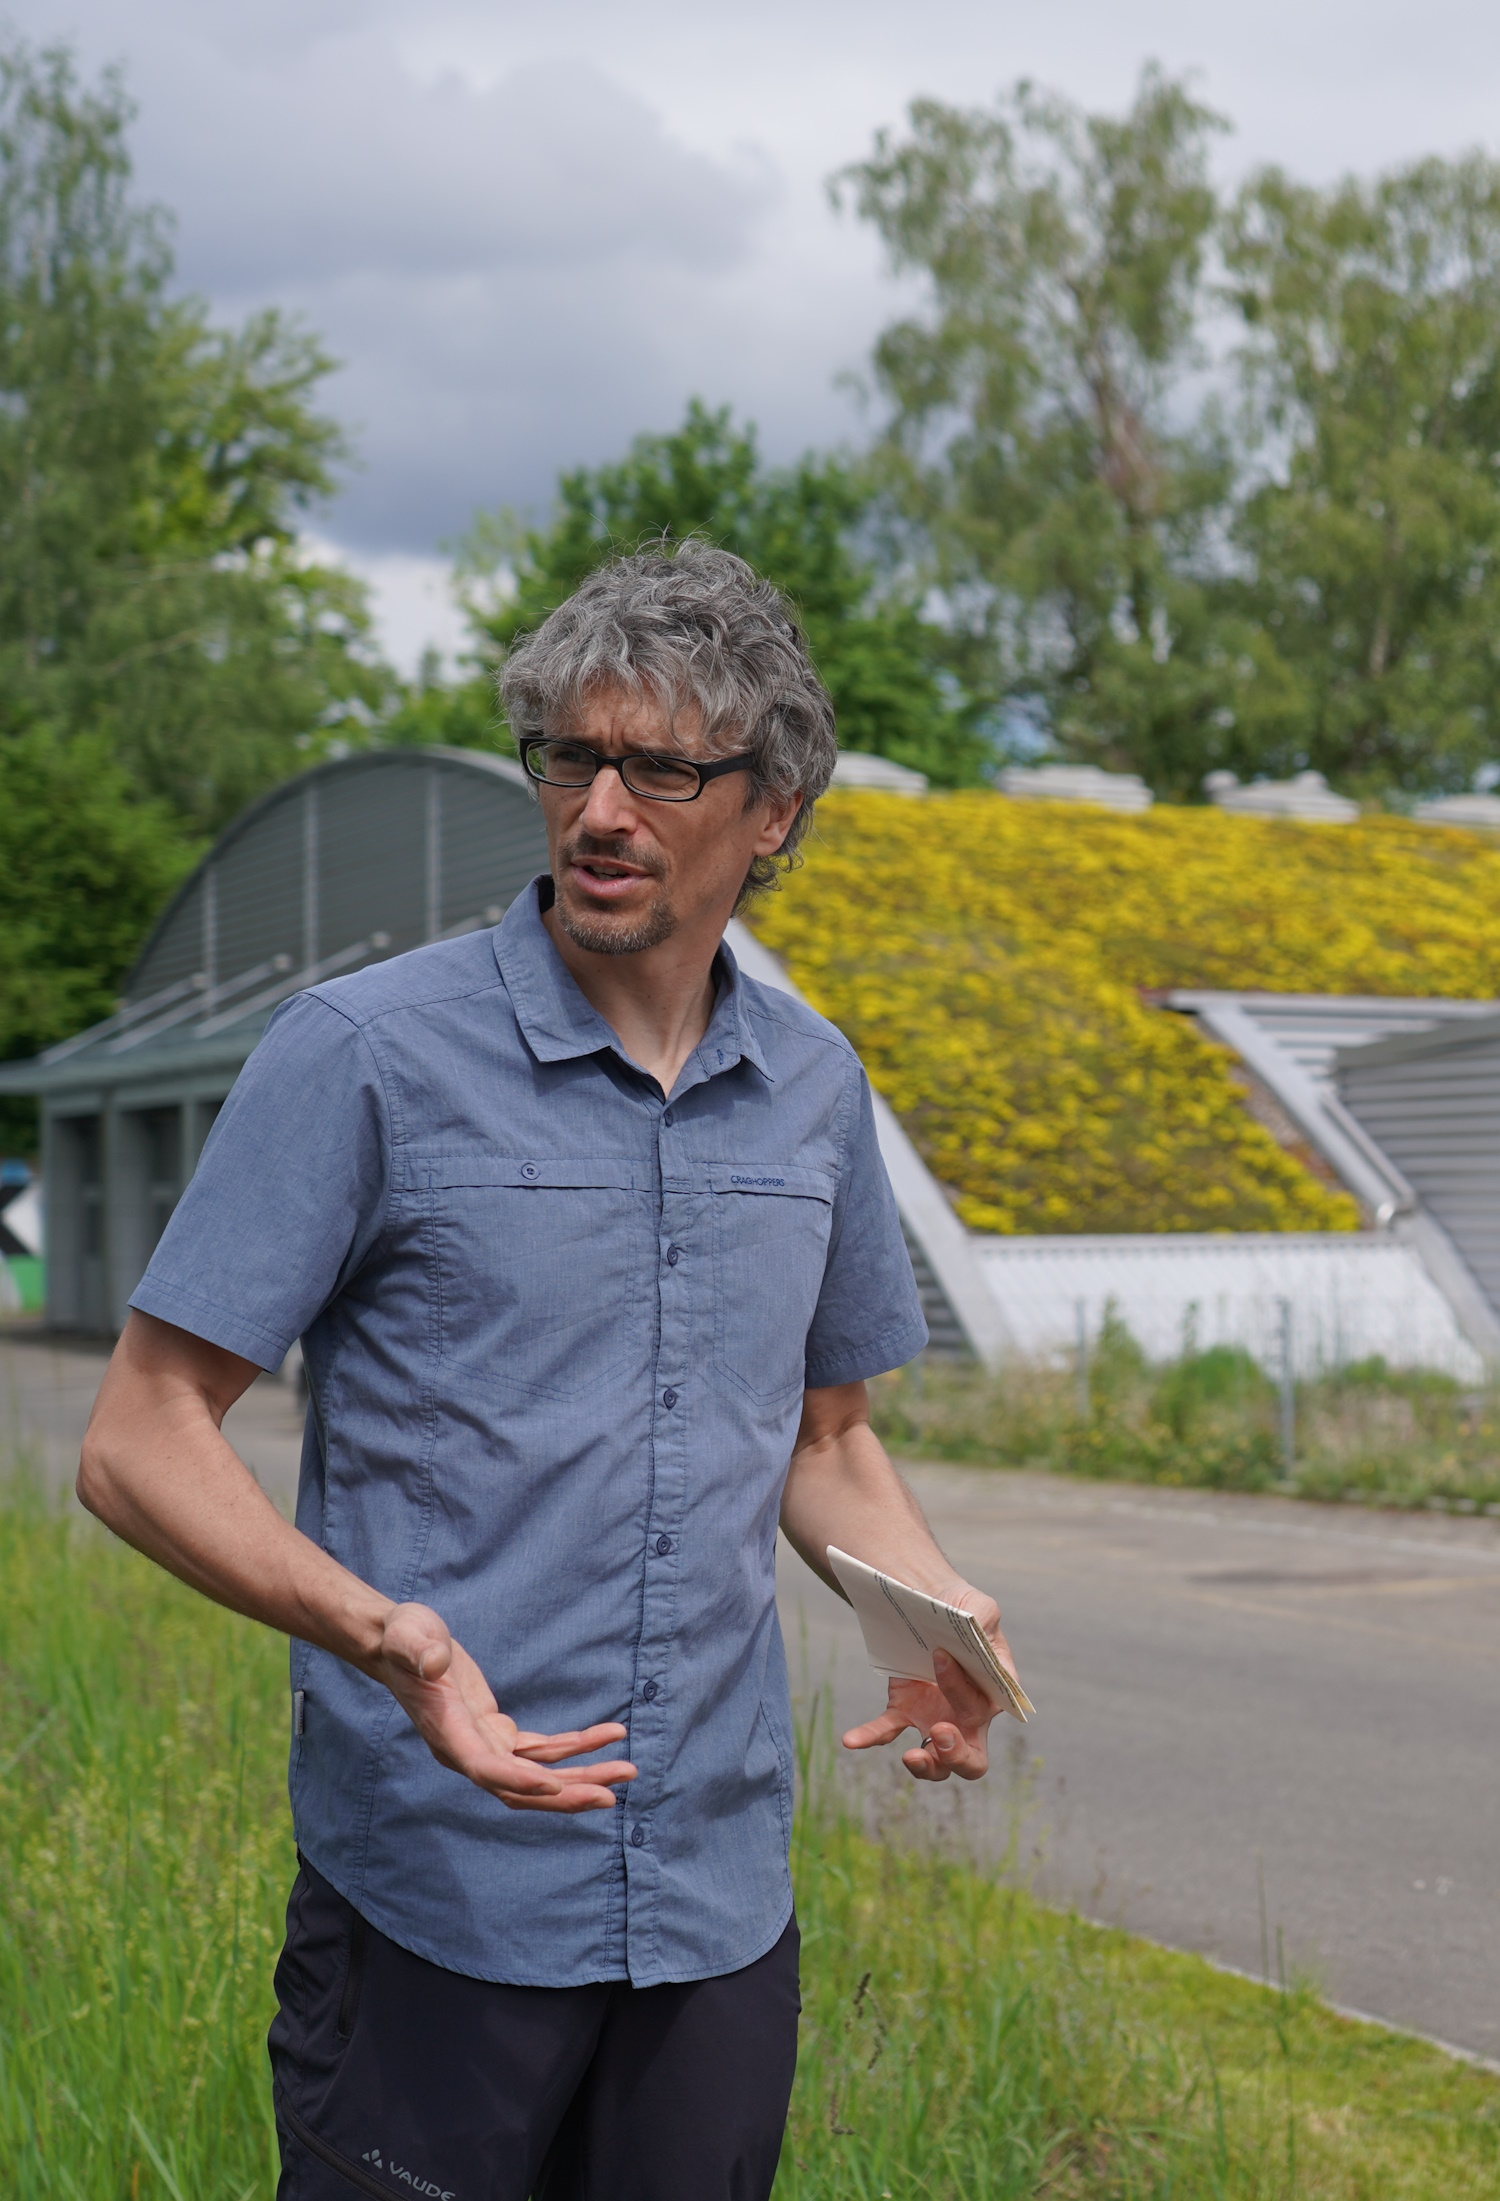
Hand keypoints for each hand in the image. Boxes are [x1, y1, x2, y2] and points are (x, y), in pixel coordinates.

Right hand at [366, 1603, 635, 1811]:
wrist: (397, 1645)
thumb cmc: (402, 1637)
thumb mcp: (408, 1634)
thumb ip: (419, 1649)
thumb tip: (434, 1661)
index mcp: (447, 1733)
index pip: (486, 1768)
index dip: (519, 1779)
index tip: (556, 1784)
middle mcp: (467, 1750)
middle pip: (521, 1788)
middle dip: (566, 1793)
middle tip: (612, 1793)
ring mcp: (484, 1745)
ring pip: (537, 1775)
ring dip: (581, 1775)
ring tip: (627, 1768)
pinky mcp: (497, 1732)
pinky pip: (540, 1750)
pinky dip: (574, 1746)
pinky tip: (608, 1735)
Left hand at [841, 1591, 1019, 1782]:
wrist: (931, 1609)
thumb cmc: (962, 1610)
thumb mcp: (979, 1607)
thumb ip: (984, 1616)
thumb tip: (975, 1626)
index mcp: (992, 1695)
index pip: (985, 1706)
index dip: (965, 1690)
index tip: (941, 1659)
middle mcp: (968, 1718)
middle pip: (973, 1758)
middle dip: (959, 1755)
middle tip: (941, 1732)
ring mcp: (936, 1720)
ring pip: (937, 1763)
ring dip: (926, 1766)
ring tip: (911, 1755)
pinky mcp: (905, 1712)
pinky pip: (888, 1731)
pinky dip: (870, 1737)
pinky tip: (851, 1740)